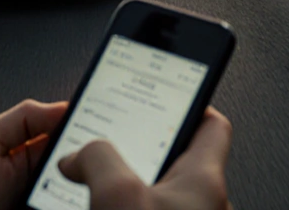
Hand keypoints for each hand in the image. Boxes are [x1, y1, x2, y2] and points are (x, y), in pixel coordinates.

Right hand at [58, 106, 232, 209]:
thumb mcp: (118, 196)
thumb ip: (97, 158)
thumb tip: (76, 155)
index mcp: (204, 180)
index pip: (212, 124)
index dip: (189, 103)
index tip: (168, 91)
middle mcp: (201, 204)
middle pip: (174, 158)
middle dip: (138, 147)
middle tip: (110, 140)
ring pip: (156, 193)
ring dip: (126, 185)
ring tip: (94, 182)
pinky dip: (120, 207)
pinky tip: (95, 207)